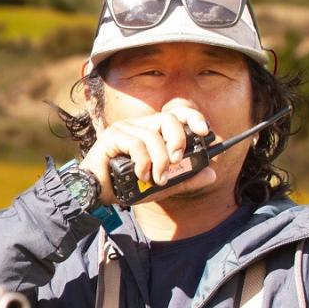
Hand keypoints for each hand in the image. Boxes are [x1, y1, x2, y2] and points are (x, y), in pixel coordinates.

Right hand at [80, 98, 215, 203]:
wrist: (96, 194)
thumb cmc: (127, 186)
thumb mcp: (162, 185)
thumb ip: (185, 179)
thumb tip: (212, 174)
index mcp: (152, 131)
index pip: (176, 114)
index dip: (193, 117)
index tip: (204, 131)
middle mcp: (139, 126)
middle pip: (168, 118)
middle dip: (178, 140)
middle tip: (177, 161)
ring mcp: (125, 129)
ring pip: (153, 136)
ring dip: (160, 161)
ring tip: (156, 178)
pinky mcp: (112, 137)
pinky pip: (136, 144)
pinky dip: (143, 163)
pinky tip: (141, 176)